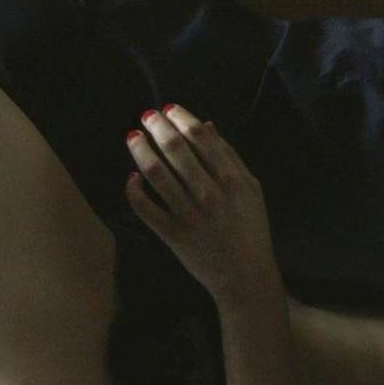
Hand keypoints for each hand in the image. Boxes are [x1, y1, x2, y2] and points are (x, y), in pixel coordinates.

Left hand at [124, 103, 279, 301]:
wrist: (245, 276)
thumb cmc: (251, 229)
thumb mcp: (251, 189)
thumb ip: (230, 157)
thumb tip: (208, 126)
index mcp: (232, 181)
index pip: (201, 138)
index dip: (182, 118)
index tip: (169, 108)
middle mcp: (209, 194)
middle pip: (175, 150)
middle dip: (157, 127)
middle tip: (147, 116)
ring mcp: (189, 215)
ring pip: (156, 173)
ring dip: (140, 150)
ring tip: (133, 137)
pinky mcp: (172, 235)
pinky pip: (144, 207)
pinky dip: (134, 189)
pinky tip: (132, 177)